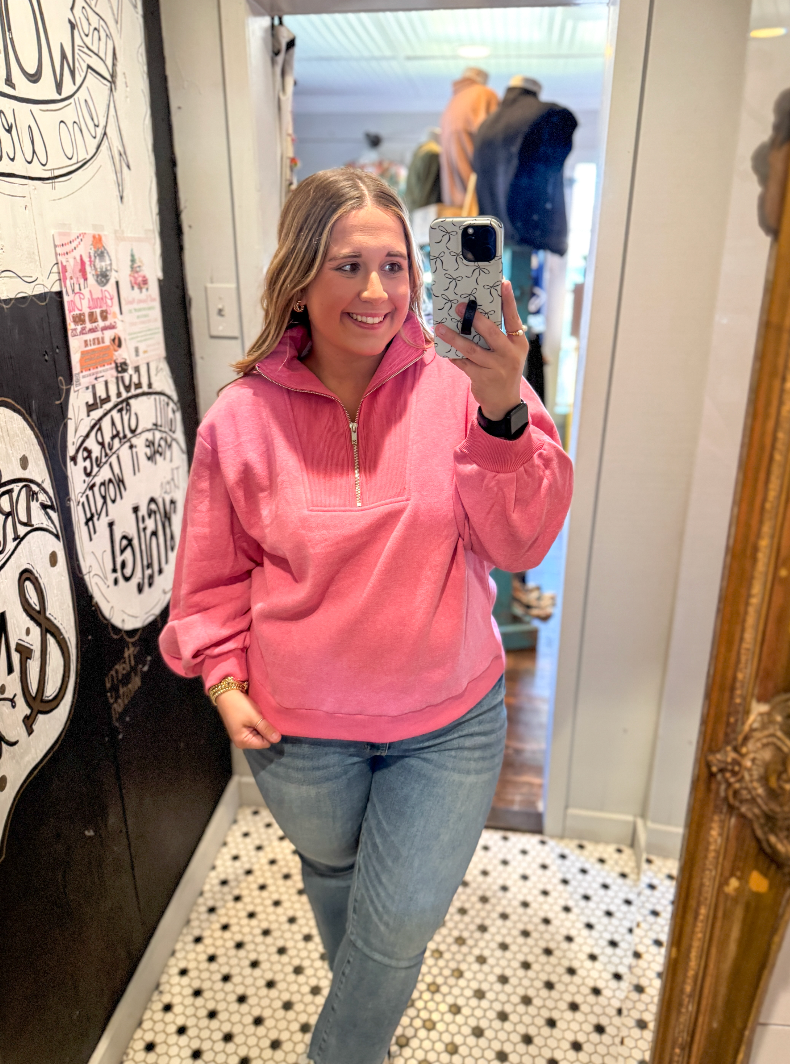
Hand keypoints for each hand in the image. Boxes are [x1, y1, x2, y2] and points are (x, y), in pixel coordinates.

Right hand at [215, 688, 281, 748]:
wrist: (226, 693)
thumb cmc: (239, 705)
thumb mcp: (254, 717)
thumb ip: (266, 729)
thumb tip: (278, 739)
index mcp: (243, 742)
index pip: (265, 743)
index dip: (269, 733)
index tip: (269, 722)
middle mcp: (242, 742)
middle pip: (262, 740)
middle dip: (265, 729)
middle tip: (264, 717)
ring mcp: (241, 735)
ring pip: (259, 734)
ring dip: (262, 725)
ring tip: (261, 715)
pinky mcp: (242, 728)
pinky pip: (255, 729)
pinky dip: (258, 722)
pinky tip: (257, 715)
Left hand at [434, 279, 527, 420]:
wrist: (504, 402)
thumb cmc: (503, 369)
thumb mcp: (508, 352)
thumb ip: (498, 336)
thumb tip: (475, 314)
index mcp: (518, 344)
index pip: (514, 319)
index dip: (508, 301)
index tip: (503, 283)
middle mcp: (509, 355)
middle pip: (491, 332)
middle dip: (475, 318)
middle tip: (460, 306)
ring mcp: (496, 368)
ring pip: (472, 349)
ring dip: (454, 337)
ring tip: (441, 328)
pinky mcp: (482, 378)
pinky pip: (463, 363)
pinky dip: (453, 355)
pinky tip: (445, 349)